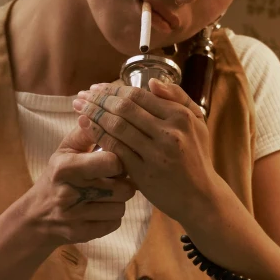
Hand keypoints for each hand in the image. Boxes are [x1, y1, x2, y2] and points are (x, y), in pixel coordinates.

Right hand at [9, 115, 136, 252]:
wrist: (38, 215)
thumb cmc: (58, 175)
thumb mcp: (66, 149)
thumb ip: (87, 131)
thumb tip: (104, 111)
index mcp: (65, 167)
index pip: (112, 161)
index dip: (119, 160)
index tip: (115, 160)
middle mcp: (68, 193)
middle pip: (123, 187)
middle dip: (123, 182)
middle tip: (113, 178)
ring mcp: (75, 217)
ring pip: (121, 206)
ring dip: (118, 199)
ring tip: (105, 193)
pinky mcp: (82, 234)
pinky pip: (115, 223)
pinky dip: (112, 216)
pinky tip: (100, 208)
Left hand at [74, 79, 223, 227]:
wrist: (201, 197)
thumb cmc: (196, 157)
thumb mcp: (197, 123)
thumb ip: (178, 98)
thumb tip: (152, 82)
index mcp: (181, 116)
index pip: (139, 95)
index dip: (113, 89)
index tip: (96, 87)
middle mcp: (169, 133)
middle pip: (124, 108)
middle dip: (98, 99)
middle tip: (82, 95)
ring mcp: (156, 153)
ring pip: (117, 126)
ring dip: (93, 114)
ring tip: (79, 108)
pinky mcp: (144, 173)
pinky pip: (115, 149)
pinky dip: (98, 135)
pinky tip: (86, 127)